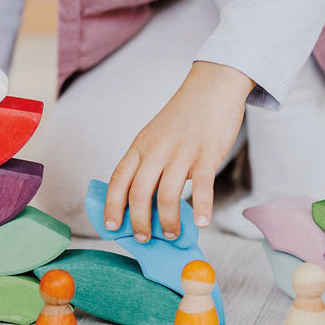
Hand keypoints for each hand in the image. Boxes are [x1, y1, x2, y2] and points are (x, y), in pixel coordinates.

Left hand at [104, 61, 253, 242]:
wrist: (212, 86)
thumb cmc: (184, 116)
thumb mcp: (156, 135)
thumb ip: (149, 163)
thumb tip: (147, 202)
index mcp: (141, 146)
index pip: (118, 180)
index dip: (112, 207)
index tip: (112, 228)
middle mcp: (157, 150)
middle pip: (139, 193)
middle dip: (139, 222)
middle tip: (144, 239)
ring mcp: (183, 151)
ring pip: (168, 195)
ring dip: (168, 221)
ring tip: (172, 235)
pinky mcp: (208, 153)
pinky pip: (203, 186)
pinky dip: (201, 208)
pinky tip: (201, 222)